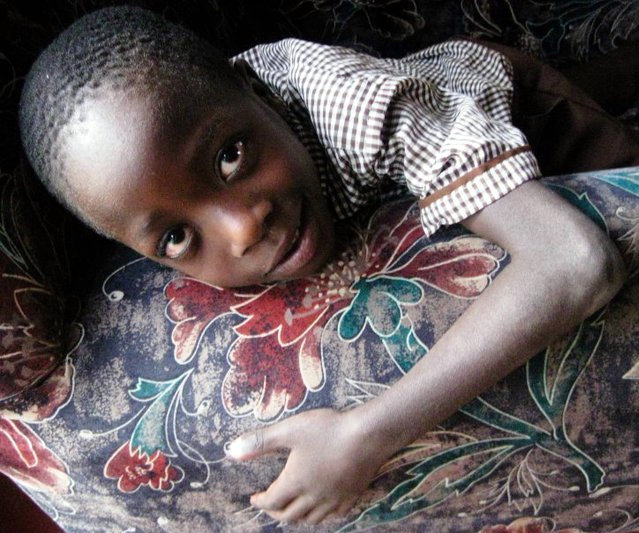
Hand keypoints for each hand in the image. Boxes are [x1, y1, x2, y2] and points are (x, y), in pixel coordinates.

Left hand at [227, 408, 386, 524]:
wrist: (368, 435)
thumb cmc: (327, 430)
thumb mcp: (290, 430)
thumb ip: (261, 441)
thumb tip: (232, 451)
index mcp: (295, 483)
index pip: (272, 501)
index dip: (260, 502)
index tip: (253, 498)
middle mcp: (313, 497)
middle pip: (290, 515)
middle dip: (276, 513)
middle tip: (270, 505)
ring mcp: (334, 499)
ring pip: (311, 519)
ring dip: (298, 517)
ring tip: (293, 509)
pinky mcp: (352, 497)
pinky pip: (333, 515)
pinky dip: (322, 516)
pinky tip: (323, 508)